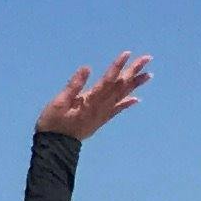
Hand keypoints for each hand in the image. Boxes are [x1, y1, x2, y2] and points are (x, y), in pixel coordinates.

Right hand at [36, 53, 150, 139]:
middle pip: (120, 86)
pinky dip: (127, 103)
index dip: (117, 66)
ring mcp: (102, 114)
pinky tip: (136, 98)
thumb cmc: (53, 124)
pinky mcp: (100, 120)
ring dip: (135, 85)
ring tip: (148, 75)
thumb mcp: (58, 103)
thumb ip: (73, 86)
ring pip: (122, 96)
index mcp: (90, 101)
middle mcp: (101, 107)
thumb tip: (86, 68)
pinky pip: (117, 110)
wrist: (55, 147)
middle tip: (147, 58)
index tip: (127, 53)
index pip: (107, 80)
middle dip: (133, 71)